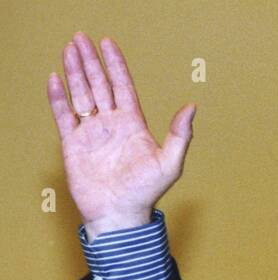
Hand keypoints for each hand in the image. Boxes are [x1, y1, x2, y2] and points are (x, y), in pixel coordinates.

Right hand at [46, 33, 195, 241]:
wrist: (119, 215)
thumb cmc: (146, 193)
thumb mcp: (170, 163)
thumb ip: (180, 134)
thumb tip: (192, 106)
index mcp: (133, 125)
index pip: (123, 87)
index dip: (116, 65)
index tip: (108, 43)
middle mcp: (112, 124)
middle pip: (99, 85)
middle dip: (90, 61)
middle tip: (81, 38)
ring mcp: (92, 133)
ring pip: (81, 95)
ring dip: (75, 72)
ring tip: (69, 49)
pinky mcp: (73, 144)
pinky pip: (64, 115)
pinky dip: (58, 98)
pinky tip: (55, 79)